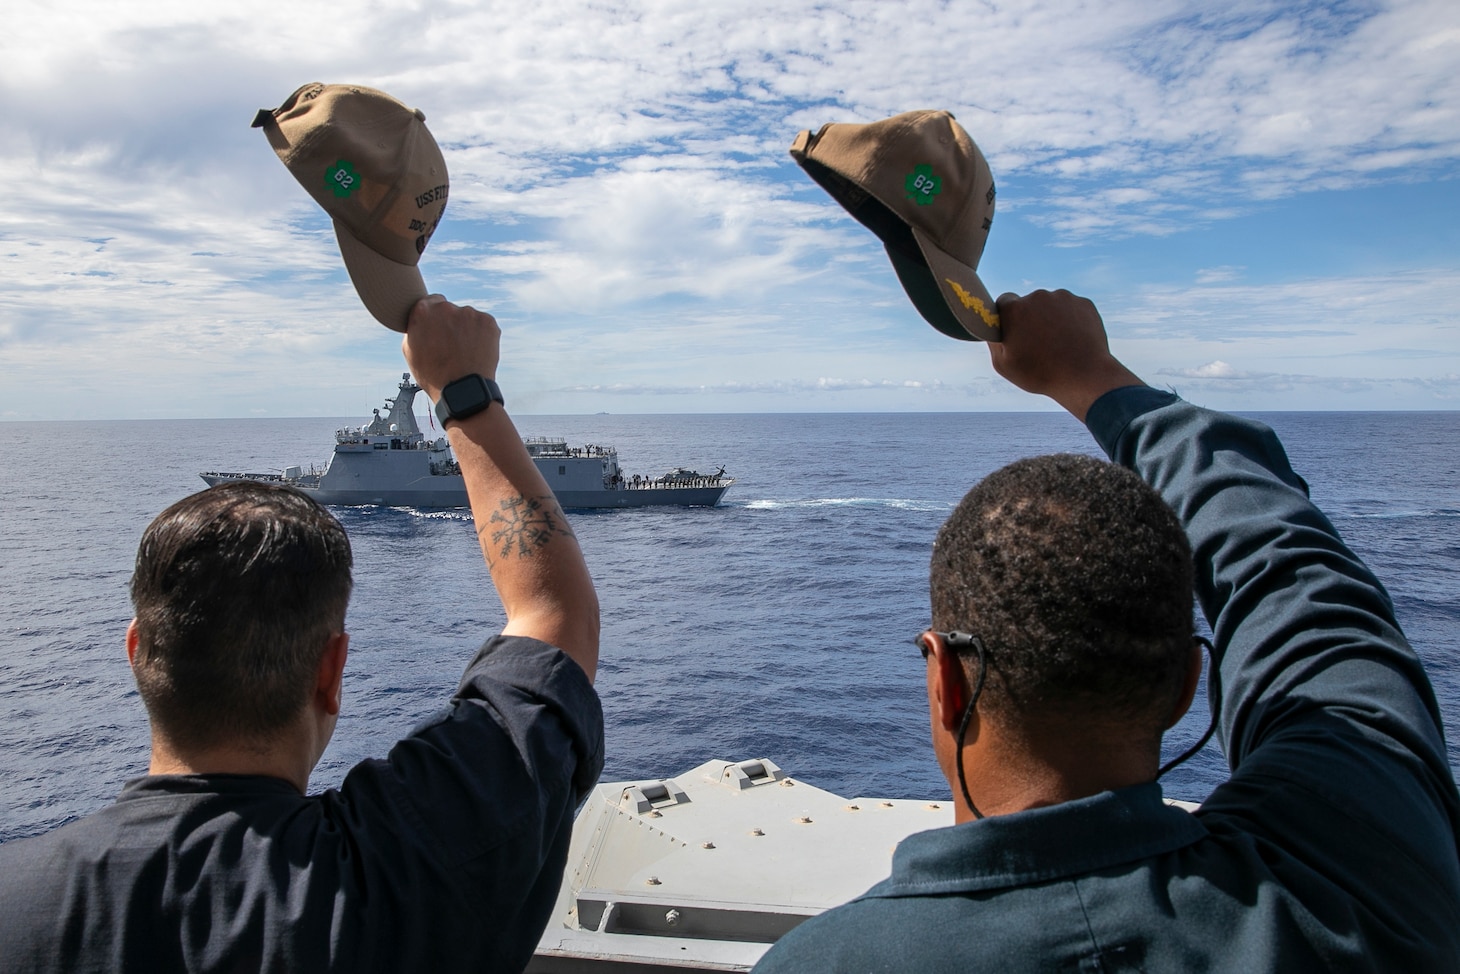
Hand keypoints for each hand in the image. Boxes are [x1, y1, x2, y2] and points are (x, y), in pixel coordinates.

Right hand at [400, 295, 500, 400]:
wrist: (462, 390)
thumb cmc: (433, 375)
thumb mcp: (410, 350)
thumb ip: (416, 328)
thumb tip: (422, 320)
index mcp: (423, 311)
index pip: (430, 302)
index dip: (434, 317)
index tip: (437, 327)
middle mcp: (446, 307)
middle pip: (449, 309)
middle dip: (450, 322)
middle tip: (451, 344)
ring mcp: (469, 313)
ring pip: (467, 317)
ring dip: (467, 329)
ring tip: (465, 352)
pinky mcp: (488, 322)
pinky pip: (483, 324)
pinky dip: (482, 335)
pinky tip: (476, 351)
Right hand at [988, 289, 1144, 420]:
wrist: (1084, 376)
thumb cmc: (1041, 374)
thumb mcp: (1003, 365)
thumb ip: (993, 340)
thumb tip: (991, 327)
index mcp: (1014, 309)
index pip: (1004, 302)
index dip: (1007, 317)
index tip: (1014, 332)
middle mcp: (1038, 296)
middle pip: (1029, 303)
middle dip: (1031, 317)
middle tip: (1038, 343)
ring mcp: (1063, 297)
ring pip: (1052, 305)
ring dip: (1052, 318)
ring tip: (1058, 344)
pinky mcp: (1084, 303)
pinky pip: (1072, 308)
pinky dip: (1071, 320)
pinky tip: (1072, 340)